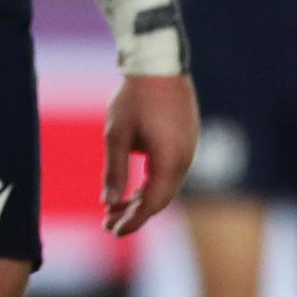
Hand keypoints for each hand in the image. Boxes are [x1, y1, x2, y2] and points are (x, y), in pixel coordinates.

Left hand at [104, 73, 197, 236]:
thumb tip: (108, 202)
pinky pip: (169, 172)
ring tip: (114, 209)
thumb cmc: (134, 99)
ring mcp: (188, 151)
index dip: (133, 219)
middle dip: (134, 213)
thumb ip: (114, 170)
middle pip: (160, 198)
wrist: (159, 66)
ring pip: (165, 186)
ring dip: (141, 199)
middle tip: (108, 225)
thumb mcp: (117, 135)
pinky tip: (132, 189)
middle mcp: (185, 160)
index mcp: (170, 161)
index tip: (112, 230)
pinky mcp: (185, 143)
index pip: (152, 202)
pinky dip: (150, 184)